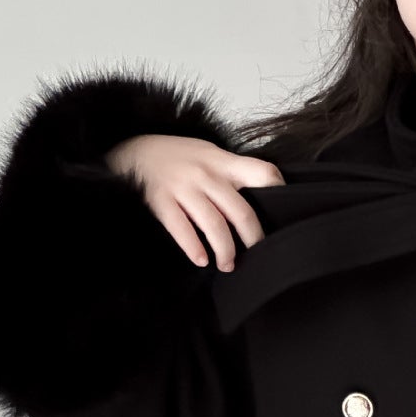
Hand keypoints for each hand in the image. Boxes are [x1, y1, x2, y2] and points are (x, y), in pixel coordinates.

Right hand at [105, 135, 285, 270]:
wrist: (132, 152)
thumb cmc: (176, 158)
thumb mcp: (208, 154)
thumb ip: (231, 172)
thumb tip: (260, 197)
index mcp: (222, 161)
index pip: (262, 173)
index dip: (278, 191)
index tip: (283, 212)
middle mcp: (206, 174)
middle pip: (241, 212)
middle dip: (252, 239)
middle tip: (256, 254)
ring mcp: (183, 188)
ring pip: (215, 226)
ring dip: (225, 251)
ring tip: (228, 264)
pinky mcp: (160, 202)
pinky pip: (182, 230)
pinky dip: (194, 248)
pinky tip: (201, 260)